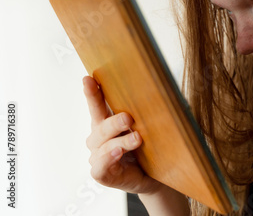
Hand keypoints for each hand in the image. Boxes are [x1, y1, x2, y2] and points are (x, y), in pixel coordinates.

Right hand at [83, 76, 161, 194]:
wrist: (156, 176)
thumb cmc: (149, 147)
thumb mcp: (148, 127)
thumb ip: (147, 112)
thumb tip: (161, 90)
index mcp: (106, 122)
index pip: (97, 105)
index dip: (92, 93)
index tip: (88, 79)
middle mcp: (99, 139)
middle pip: (101, 126)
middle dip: (114, 121)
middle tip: (128, 117)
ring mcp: (98, 157)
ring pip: (104, 146)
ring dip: (120, 141)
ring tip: (137, 138)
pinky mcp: (102, 175)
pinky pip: (100, 167)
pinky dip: (107, 159)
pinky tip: (118, 153)